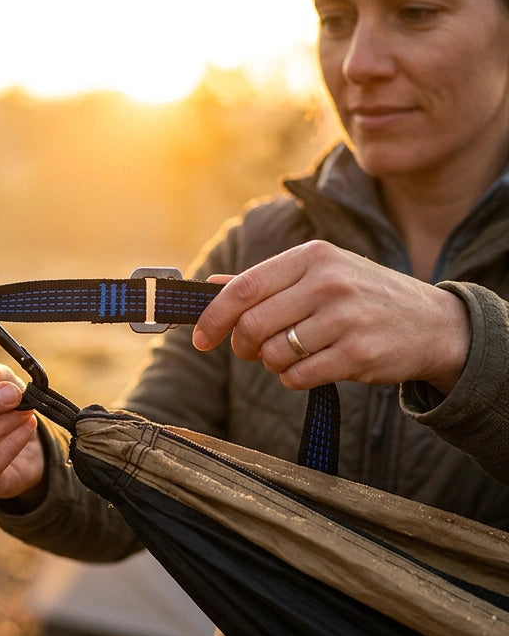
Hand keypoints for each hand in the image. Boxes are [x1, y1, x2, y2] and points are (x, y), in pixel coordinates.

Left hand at [191, 241, 469, 393]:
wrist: (434, 324)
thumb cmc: (364, 297)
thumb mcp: (320, 273)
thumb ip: (265, 280)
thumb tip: (210, 286)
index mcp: (312, 256)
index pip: (243, 288)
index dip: (212, 317)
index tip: (200, 338)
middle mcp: (327, 282)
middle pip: (252, 325)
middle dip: (243, 345)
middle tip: (254, 350)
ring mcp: (345, 318)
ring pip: (274, 354)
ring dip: (273, 363)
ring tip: (294, 354)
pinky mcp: (357, 354)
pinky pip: (298, 377)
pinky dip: (295, 379)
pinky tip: (314, 367)